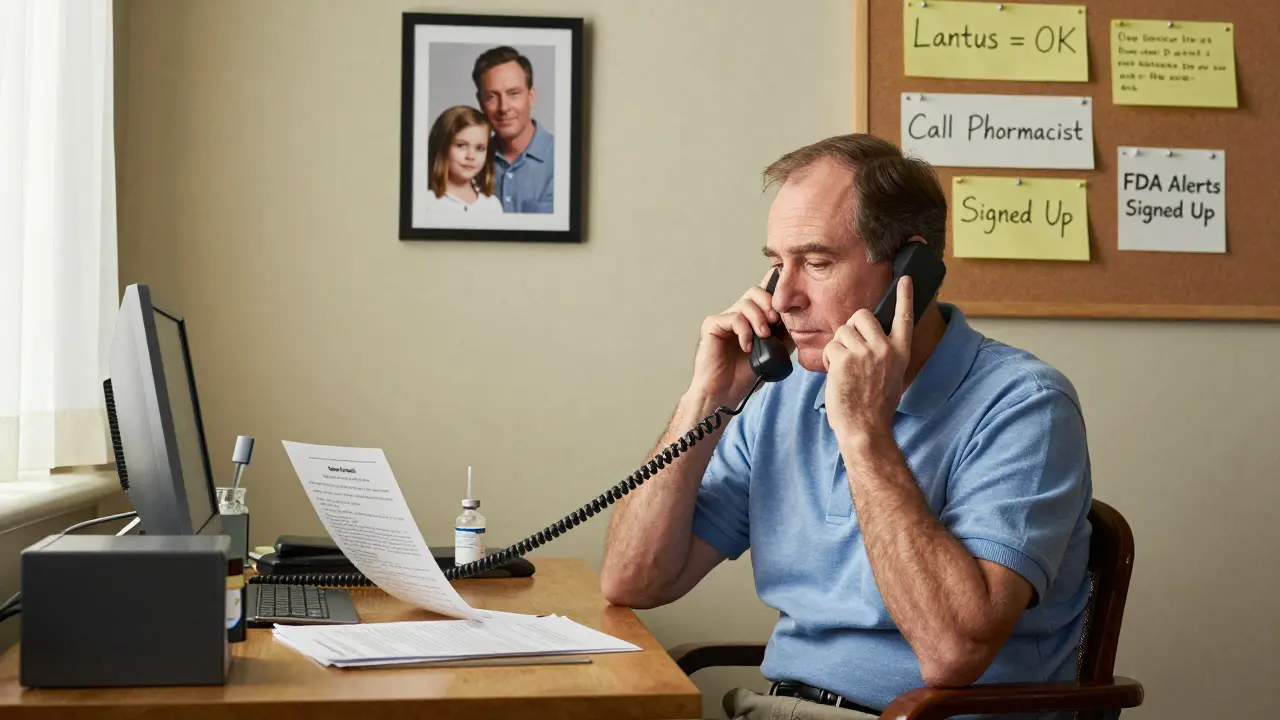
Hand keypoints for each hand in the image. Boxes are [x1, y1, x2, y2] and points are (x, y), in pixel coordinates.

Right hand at [690, 270, 794, 405]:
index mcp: (752, 319)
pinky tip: (747, 347)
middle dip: (769, 304)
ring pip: (745, 303)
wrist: (725, 393)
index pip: (765, 295)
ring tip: (763, 337)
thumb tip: (800, 320)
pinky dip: (744, 331)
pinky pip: (733, 317)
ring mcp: (724, 319)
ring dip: (759, 319)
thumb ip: (785, 335)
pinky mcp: (712, 325)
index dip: (776, 294)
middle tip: (775, 321)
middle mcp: (737, 315)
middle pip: (755, 292)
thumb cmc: (746, 375)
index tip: (787, 308)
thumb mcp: (774, 352)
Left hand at [822, 276, 912, 441]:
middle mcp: (885, 349)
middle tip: (850, 349)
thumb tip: (870, 337)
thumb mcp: (891, 375)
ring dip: (838, 347)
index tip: (905, 279)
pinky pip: (831, 346)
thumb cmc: (875, 405)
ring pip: (842, 330)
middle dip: (850, 327)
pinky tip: (838, 376)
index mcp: (900, 352)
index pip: (904, 318)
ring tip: (845, 369)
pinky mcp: (846, 358)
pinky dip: (829, 359)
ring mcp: (865, 352)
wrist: (866, 428)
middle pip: (861, 315)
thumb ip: (884, 353)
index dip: (904, 297)